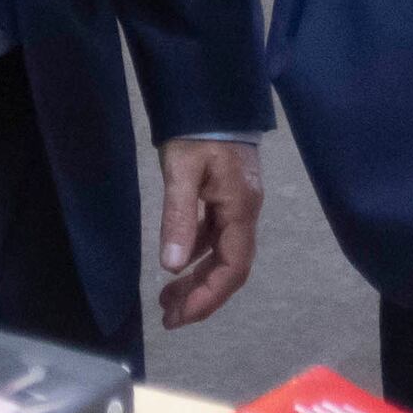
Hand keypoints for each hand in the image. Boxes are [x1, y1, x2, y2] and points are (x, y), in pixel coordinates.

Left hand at [154, 135, 261, 329]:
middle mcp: (245, 212)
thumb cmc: (197, 130)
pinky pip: (215, 237)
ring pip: (222, 254)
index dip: (209, 297)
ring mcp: (238, 205)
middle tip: (168, 318)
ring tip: (167, 301)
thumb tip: (172, 267)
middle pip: (229, 267)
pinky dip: (197, 256)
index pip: (232, 267)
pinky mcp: (227, 197)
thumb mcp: (181, 170)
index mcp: (240, 209)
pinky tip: (179, 264)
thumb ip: (179, 217)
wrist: (212, 94)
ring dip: (198, 280)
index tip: (180, 317)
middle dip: (201, 296)